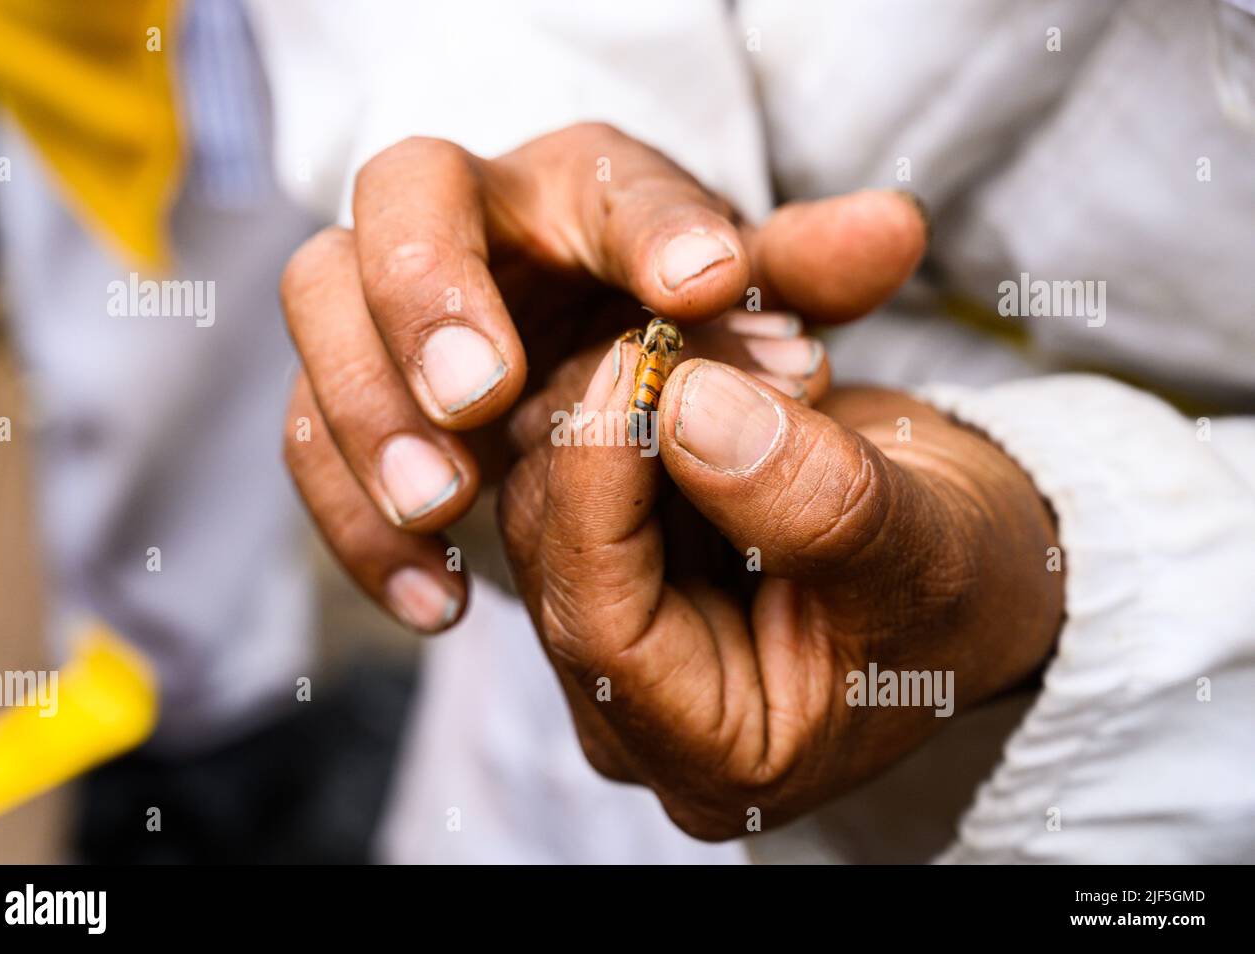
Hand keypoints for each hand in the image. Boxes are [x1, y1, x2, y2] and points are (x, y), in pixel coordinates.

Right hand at [279, 122, 925, 630]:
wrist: (605, 387)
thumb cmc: (682, 339)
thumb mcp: (756, 314)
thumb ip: (807, 279)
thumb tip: (898, 228)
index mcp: (585, 188)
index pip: (603, 174)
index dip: (646, 227)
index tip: (704, 289)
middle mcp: (476, 224)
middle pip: (402, 193)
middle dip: (432, 289)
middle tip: (482, 392)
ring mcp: (398, 306)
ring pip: (323, 307)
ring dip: (369, 407)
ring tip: (446, 503)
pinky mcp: (359, 397)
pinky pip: (309, 436)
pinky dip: (353, 514)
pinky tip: (433, 595)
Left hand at [498, 351, 1063, 838]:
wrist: (972, 557)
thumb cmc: (965, 587)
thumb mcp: (922, 552)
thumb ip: (813, 499)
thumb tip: (686, 405)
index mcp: (710, 757)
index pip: (599, 628)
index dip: (602, 488)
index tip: (641, 365)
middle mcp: (635, 706)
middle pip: (555, 546)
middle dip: (622, 420)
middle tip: (713, 332)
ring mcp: (616, 629)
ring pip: (551, 482)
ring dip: (632, 392)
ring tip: (744, 343)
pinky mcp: (614, 555)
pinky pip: (579, 453)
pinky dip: (640, 390)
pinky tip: (719, 351)